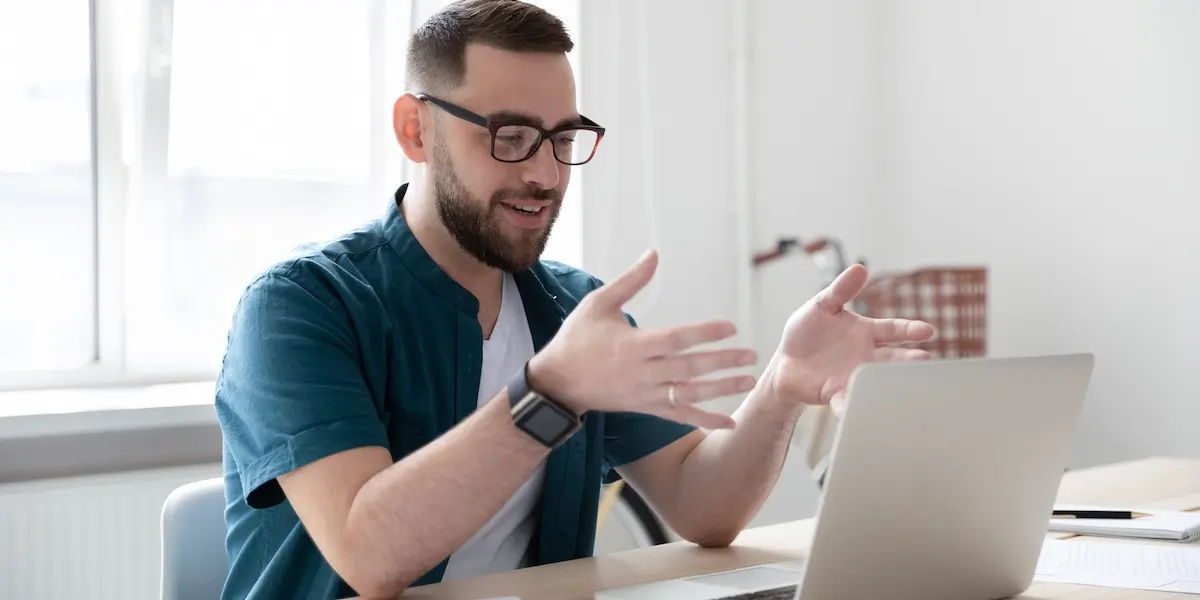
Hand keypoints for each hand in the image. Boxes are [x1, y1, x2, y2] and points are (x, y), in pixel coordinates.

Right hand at [527, 249, 754, 429]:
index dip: (703, 333)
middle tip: (750, 355)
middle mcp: (641, 372)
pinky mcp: (645, 408)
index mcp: (631, 345)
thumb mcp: (598, 304)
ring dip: (720, 390)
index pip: (674, 340)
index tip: (731, 327)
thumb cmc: (577, 338)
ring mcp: (644, 394)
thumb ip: (629, 281)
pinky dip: (704, 419)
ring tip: (748, 381)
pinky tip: (729, 421)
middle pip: (687, 368)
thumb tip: (653, 254)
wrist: (556, 383)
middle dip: (721, 362)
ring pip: (688, 394)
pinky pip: (678, 416)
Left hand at [768, 263, 935, 416]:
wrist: (786, 362)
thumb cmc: (807, 331)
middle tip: (925, 360)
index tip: (927, 331)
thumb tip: (860, 267)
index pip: (893, 329)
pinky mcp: (836, 394)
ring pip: (876, 381)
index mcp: (866, 332)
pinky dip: (851, 407)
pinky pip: (846, 401)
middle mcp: (866, 356)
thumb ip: (840, 290)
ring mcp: (854, 376)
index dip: (910, 330)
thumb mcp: (821, 306)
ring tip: (903, 386)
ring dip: (888, 383)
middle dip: (909, 360)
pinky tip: (855, 411)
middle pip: (892, 358)